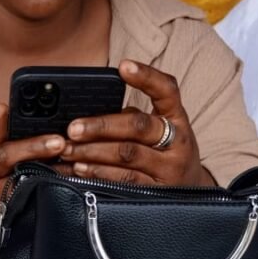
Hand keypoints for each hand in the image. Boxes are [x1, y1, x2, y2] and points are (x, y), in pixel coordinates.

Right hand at [0, 105, 65, 253]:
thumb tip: (5, 108)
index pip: (5, 157)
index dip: (32, 147)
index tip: (57, 140)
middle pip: (23, 183)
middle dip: (53, 171)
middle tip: (79, 159)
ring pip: (29, 206)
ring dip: (54, 191)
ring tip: (77, 178)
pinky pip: (26, 226)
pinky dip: (44, 213)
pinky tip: (63, 202)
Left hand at [60, 60, 214, 186]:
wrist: (189, 192)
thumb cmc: (165, 155)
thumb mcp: (159, 131)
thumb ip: (133, 119)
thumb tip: (90, 115)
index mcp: (176, 118)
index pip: (167, 91)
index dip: (146, 77)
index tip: (123, 66)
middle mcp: (177, 141)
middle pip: (138, 127)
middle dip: (101, 126)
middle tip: (72, 128)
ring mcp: (169, 168)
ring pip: (127, 155)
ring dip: (92, 152)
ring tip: (68, 151)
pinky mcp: (156, 191)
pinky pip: (124, 181)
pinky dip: (98, 174)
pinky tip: (79, 170)